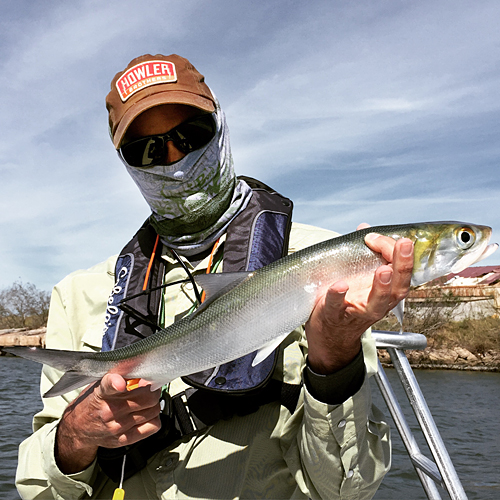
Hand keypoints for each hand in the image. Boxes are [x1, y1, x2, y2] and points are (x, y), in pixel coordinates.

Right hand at [55, 374, 160, 473]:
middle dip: (153, 389)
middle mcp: (109, 410)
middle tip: (150, 387)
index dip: (116, 383)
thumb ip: (119, 374)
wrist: (77, 428)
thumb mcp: (101, 382)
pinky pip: (153, 426)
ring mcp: (117, 427)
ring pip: (153, 410)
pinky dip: (154, 418)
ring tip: (147, 400)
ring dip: (154, 403)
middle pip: (147, 396)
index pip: (109, 385)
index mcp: (102, 392)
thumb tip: (139, 363)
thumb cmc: (94, 401)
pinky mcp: (124, 439)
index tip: (120, 383)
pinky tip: (146, 414)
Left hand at [305, 223, 413, 373]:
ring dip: (381, 287)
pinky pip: (337, 307)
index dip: (395, 251)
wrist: (329, 333)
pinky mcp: (335, 315)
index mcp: (386, 291)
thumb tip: (365, 228)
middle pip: (397, 287)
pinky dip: (338, 297)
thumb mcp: (359, 276)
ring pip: (376, 303)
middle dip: (402, 266)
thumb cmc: (347, 302)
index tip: (376, 236)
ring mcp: (357, 311)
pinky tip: (340, 286)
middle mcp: (378, 303)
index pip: (400, 270)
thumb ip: (364, 253)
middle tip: (403, 244)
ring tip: (382, 270)